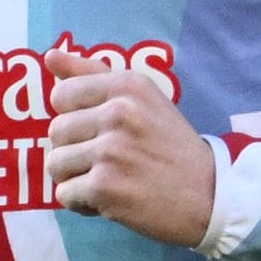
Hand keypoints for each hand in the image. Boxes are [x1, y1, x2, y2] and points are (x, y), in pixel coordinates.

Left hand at [44, 53, 216, 244]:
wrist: (210, 195)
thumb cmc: (170, 147)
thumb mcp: (142, 99)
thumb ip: (93, 75)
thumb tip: (50, 56)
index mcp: (127, 85)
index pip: (61, 95)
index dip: (74, 119)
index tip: (100, 132)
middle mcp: (118, 112)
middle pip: (55, 132)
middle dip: (74, 151)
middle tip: (109, 162)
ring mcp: (111, 150)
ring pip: (55, 164)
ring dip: (75, 178)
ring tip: (108, 181)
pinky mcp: (105, 187)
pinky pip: (64, 195)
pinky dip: (83, 204)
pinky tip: (109, 201)